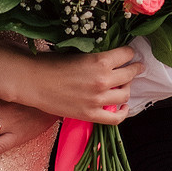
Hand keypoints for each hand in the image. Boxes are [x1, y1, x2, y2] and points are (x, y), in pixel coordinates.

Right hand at [21, 48, 141, 124]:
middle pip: (129, 74)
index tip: (130, 52)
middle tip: (137, 66)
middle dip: (135, 68)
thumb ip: (96, 57)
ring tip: (125, 84)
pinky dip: (124, 112)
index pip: (126, 55)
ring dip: (127, 88)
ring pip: (125, 94)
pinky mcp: (91, 115)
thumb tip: (110, 56)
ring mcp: (98, 99)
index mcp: (99, 60)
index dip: (129, 52)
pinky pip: (116, 117)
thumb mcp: (78, 52)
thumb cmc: (52, 63)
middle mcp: (102, 80)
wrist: (34, 82)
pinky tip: (124, 106)